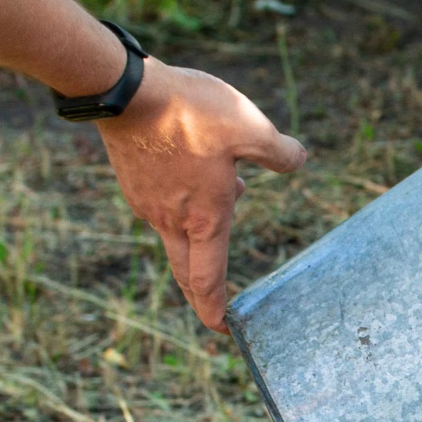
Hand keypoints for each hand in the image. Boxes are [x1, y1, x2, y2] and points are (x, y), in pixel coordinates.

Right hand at [96, 61, 306, 331]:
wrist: (123, 91)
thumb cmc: (189, 113)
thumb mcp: (250, 127)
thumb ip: (279, 151)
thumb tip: (298, 160)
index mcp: (204, 219)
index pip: (209, 279)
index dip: (215, 309)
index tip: (222, 330)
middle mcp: (172, 220)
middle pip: (187, 270)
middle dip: (202, 295)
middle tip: (213, 313)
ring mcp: (147, 202)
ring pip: (179, 230)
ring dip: (204, 229)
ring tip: (235, 190)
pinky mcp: (133, 182)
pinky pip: (165, 205)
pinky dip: (187, 203)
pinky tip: (203, 170)